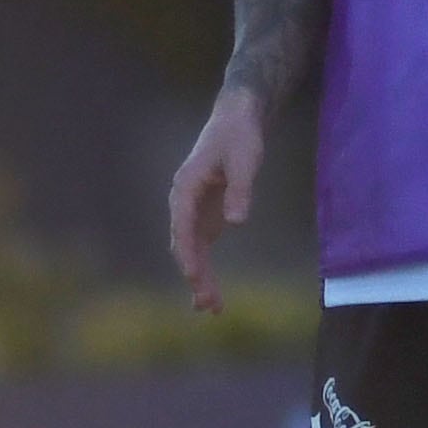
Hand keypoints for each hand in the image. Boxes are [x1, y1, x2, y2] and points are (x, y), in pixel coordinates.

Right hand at [167, 89, 268, 310]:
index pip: (182, 226)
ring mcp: (193, 211)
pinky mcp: (206, 215)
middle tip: (207, 305)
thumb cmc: (240, 136)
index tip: (192, 276)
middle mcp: (183, 202)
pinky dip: (204, 269)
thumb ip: (241, 189)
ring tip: (211, 309)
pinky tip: (211, 294)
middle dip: (194, 275)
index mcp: (185, 187)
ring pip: (191, 251)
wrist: (237, 119)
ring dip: (199, 278)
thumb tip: (236, 222)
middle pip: (184, 244)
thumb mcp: (245, 159)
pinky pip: (201, 249)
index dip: (187, 252)